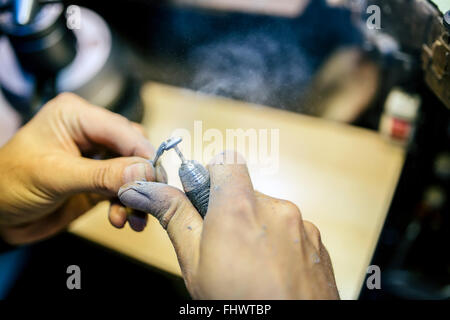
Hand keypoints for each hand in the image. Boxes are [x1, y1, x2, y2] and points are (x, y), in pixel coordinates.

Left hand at [0, 93, 165, 244]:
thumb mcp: (55, 176)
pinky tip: (121, 220)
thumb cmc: (9, 184)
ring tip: (135, 218)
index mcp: (76, 116)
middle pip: (133, 149)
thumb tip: (144, 172)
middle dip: (141, 177)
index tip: (157, 178)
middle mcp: (91, 133)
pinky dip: (127, 206)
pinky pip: (124, 190)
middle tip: (148, 199)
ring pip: (133, 172)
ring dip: (136, 196)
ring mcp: (97, 158)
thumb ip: (101, 175)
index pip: (121, 130)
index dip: (141, 153)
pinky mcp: (100, 181)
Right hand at [118, 151, 338, 298]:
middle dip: (232, 211)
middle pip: (247, 192)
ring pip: (269, 214)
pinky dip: (279, 245)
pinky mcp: (317, 242)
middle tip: (223, 248)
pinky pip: (291, 231)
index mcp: (240, 208)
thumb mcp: (195, 265)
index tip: (206, 202)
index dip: (212, 177)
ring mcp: (302, 226)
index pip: (226, 161)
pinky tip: (273, 273)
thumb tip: (146, 189)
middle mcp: (276, 209)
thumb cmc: (239, 306)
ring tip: (251, 268)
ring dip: (257, 231)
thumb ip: (176, 218)